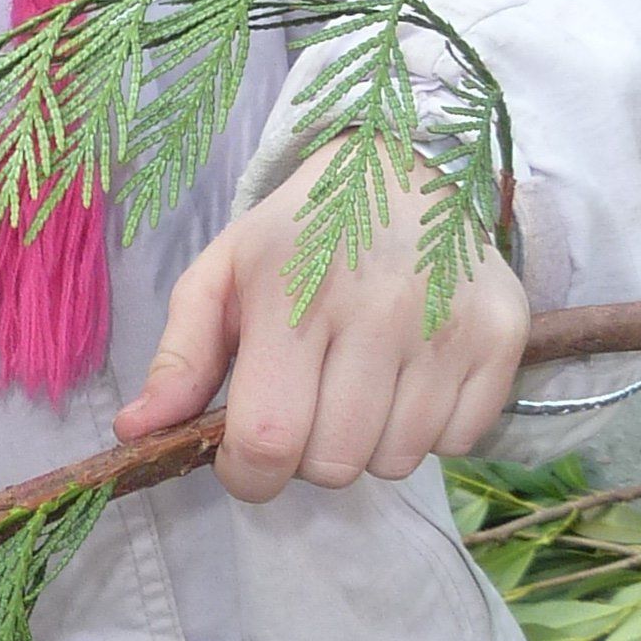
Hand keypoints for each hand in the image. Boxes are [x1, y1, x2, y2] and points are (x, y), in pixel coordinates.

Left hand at [111, 149, 530, 505]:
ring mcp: (449, 322)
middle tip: (307, 403)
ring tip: (358, 383)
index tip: (245, 456)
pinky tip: (410, 376)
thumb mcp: (222, 275)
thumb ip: (178, 358)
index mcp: (293, 291)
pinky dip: (429, 430)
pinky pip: (458, 444)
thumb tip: (137, 433)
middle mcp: (379, 306)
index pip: (269, 441)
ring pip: (396, 461)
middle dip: (306, 456)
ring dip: (368, 445)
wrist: (403, 166)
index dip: (247, 475)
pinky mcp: (503, 334)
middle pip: (333, 463)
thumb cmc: (298, 233)